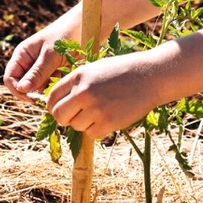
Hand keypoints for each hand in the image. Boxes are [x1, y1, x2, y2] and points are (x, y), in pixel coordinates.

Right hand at [3, 22, 75, 99]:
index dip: (17, 90)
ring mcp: (39, 70)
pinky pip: (49, 87)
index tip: (32, 98)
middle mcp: (27, 64)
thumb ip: (37, 72)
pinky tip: (63, 82)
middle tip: (47, 97)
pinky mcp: (51, 74)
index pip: (10, 78)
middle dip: (33, 93)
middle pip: (22, 86)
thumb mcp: (50, 54)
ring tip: (58, 84)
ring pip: (36, 88)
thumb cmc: (64, 36)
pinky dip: (55, 87)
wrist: (83, 28)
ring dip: (46, 91)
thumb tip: (21, 89)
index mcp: (22, 56)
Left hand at [46, 50, 168, 139]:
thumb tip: (59, 104)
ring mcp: (96, 108)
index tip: (61, 109)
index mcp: (78, 76)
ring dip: (84, 123)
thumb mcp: (95, 69)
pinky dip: (98, 129)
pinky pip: (91, 134)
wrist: (150, 76)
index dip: (54, 106)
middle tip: (77, 116)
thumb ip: (76, 84)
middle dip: (65, 118)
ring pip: (76, 126)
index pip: (52, 98)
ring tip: (101, 111)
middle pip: (59, 116)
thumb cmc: (122, 71)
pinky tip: (110, 116)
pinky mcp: (108, 122)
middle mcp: (84, 92)